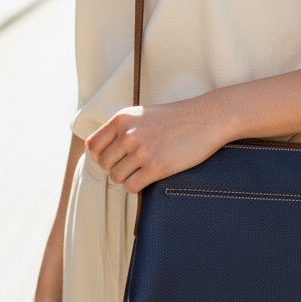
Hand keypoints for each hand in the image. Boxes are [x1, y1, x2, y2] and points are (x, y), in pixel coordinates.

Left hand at [85, 97, 228, 192]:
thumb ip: (122, 129)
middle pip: (104, 164)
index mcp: (122, 118)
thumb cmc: (176, 118)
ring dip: (127, 178)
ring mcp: (141, 150)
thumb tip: (98, 152)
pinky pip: (131, 187)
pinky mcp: (156, 167)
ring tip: (142, 171)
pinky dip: (136, 186)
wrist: (206, 118)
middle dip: (116, 168)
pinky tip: (149, 178)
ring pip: (116, 177)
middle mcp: (128, 133)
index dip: (101, 156)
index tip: (114, 158)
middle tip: (132, 166)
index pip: (93, 145)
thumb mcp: (143, 115)